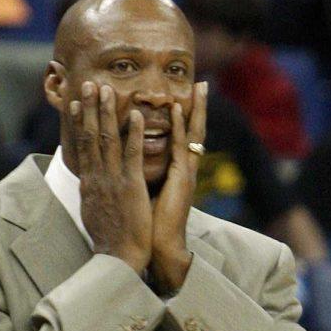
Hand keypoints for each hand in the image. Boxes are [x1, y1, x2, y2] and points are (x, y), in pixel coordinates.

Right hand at [73, 82, 152, 274]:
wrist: (118, 257)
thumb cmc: (109, 240)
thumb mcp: (93, 213)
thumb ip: (91, 195)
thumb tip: (86, 186)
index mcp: (89, 183)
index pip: (82, 146)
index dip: (79, 122)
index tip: (78, 103)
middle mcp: (97, 177)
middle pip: (90, 136)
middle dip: (90, 108)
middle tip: (89, 84)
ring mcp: (112, 180)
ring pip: (107, 139)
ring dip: (107, 112)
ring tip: (107, 89)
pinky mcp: (130, 186)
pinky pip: (131, 155)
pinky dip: (133, 133)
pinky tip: (136, 115)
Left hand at [150, 81, 207, 294]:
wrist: (157, 247)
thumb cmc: (148, 226)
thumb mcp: (144, 193)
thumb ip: (142, 176)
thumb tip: (127, 163)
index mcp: (176, 173)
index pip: (182, 138)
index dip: (185, 117)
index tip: (184, 96)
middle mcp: (184, 170)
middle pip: (193, 132)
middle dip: (199, 108)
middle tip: (202, 83)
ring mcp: (185, 173)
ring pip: (192, 135)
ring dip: (194, 109)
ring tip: (198, 87)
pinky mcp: (181, 179)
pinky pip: (180, 147)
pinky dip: (180, 127)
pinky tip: (177, 109)